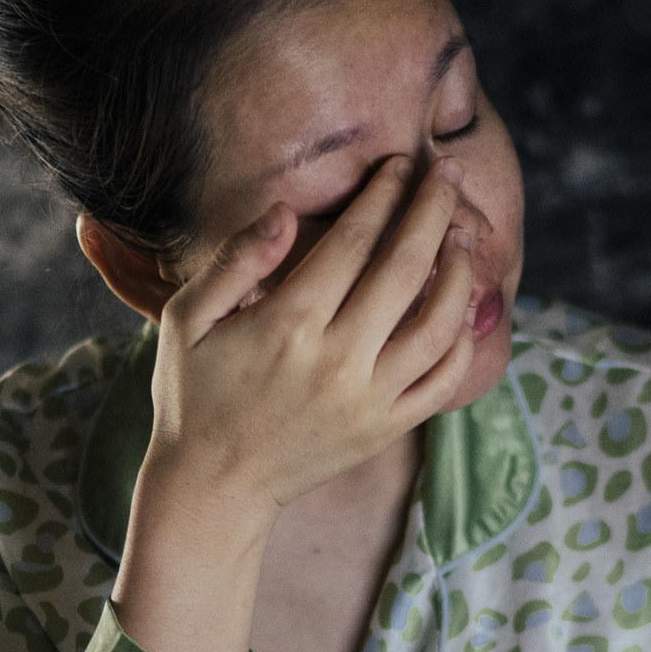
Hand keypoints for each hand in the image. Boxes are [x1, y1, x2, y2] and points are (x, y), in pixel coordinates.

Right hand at [146, 152, 483, 523]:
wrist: (214, 487)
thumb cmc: (195, 395)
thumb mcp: (189, 319)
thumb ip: (236, 261)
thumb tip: (284, 210)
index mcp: (288, 325)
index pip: (353, 242)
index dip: (383, 195)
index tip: (401, 164)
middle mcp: (337, 361)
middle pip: (405, 269)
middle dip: (433, 211)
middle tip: (449, 173)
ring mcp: (368, 399)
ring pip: (438, 325)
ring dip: (458, 272)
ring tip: (461, 236)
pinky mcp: (385, 429)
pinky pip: (444, 381)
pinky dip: (461, 340)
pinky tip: (461, 307)